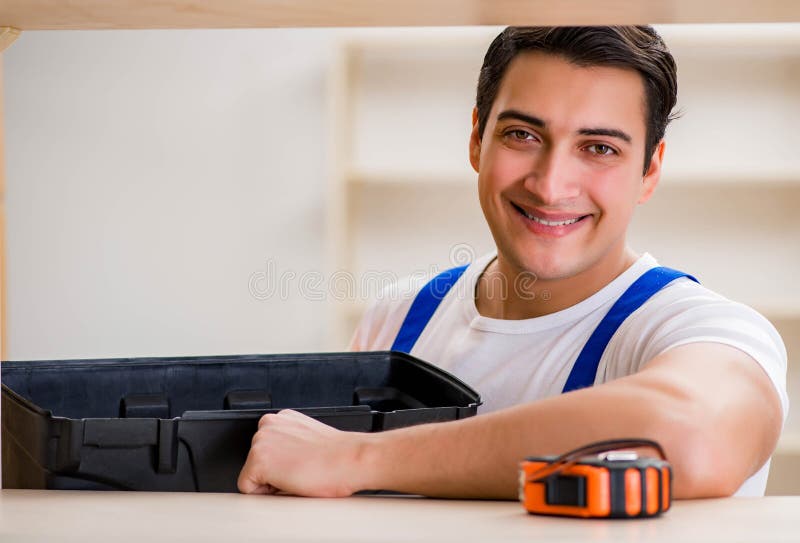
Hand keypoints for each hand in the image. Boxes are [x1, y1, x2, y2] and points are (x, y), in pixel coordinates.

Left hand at [237, 409, 370, 496]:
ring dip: (272, 481)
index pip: (266, 449)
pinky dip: (265, 493)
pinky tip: (289, 482)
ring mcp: (260, 442)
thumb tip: (285, 457)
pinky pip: (248, 488)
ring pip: (253, 474)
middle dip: (275, 471)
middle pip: (257, 461)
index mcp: (282, 418)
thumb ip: (291, 441)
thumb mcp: (309, 438)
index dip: (281, 464)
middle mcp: (268, 425)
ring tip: (298, 475)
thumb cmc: (338, 455)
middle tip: (300, 471)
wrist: (348, 460)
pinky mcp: (257, 461)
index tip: (298, 464)